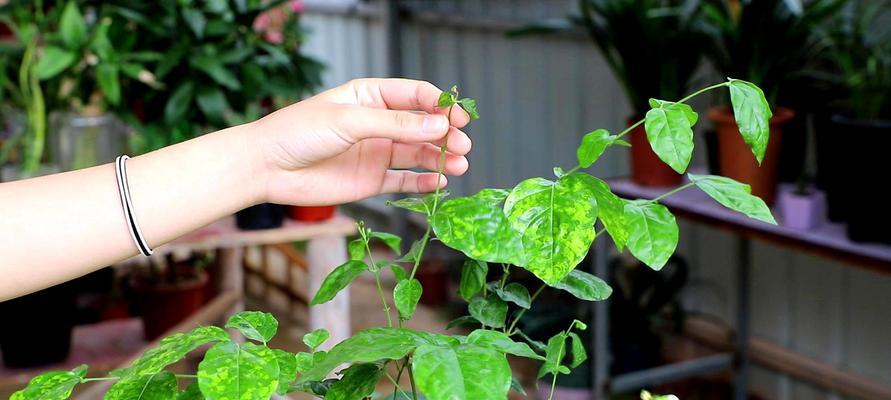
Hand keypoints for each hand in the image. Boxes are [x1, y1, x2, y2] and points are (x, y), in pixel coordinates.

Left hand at [252, 78, 472, 205]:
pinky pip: (405, 180)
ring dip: (441, 158)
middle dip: (446, 134)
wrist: (267, 167)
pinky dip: (424, 182)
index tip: (457, 118)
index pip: (416, 96)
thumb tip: (438, 126)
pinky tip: (441, 182)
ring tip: (460, 165)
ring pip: (418, 153)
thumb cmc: (298, 132)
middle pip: (423, 126)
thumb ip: (395, 125)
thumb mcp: (349, 121)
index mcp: (371, 96)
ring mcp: (376, 152)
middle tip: (463, 145)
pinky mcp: (371, 180)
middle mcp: (378, 123)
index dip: (440, 105)